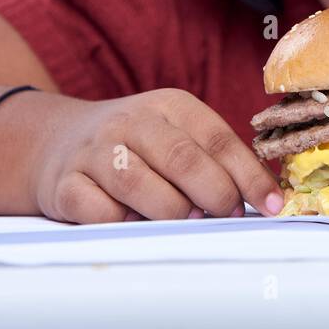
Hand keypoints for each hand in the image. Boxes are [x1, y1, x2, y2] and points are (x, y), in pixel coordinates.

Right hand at [32, 88, 284, 222]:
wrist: (56, 141)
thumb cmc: (135, 145)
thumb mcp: (175, 134)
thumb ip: (213, 160)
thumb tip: (262, 199)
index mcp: (169, 105)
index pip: (218, 139)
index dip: (249, 175)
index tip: (272, 205)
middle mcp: (131, 122)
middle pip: (182, 158)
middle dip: (216, 194)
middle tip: (229, 215)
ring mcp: (95, 151)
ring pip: (138, 183)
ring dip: (172, 210)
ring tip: (189, 221)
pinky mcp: (65, 183)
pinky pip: (100, 211)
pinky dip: (124, 223)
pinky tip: (136, 221)